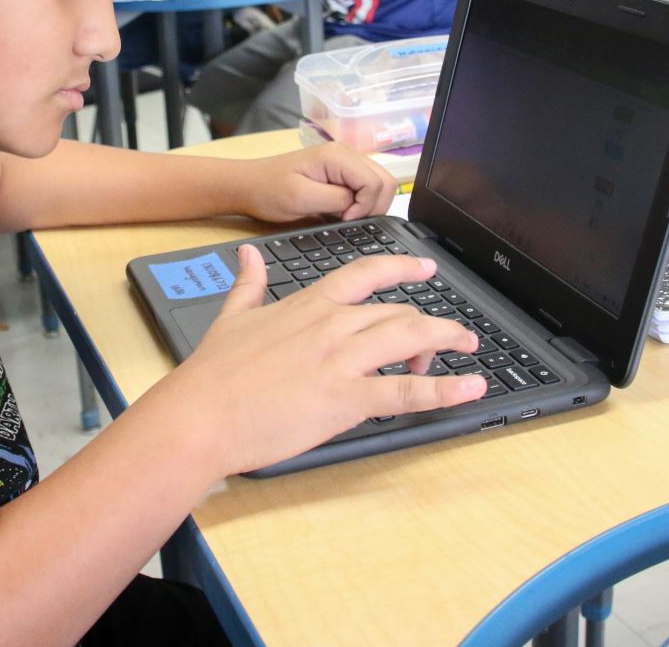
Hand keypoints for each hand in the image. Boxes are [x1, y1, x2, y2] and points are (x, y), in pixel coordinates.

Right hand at [155, 249, 486, 476]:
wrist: (199, 415)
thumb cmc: (212, 374)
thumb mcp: (231, 317)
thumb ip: (248, 284)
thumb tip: (248, 254)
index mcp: (307, 305)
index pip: (364, 274)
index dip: (400, 267)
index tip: (424, 268)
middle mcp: (332, 326)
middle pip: (398, 311)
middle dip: (433, 321)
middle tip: (453, 333)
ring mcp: (341, 360)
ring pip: (410, 338)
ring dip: (446, 341)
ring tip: (469, 350)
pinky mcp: (346, 399)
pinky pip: (406, 392)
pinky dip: (444, 391)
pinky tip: (469, 389)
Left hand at [235, 143, 398, 222]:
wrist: (249, 186)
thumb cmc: (269, 191)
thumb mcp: (301, 198)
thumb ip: (336, 199)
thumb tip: (359, 206)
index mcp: (338, 156)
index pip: (376, 182)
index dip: (366, 206)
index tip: (343, 219)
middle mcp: (347, 154)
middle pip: (385, 182)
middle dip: (373, 206)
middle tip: (346, 220)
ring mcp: (345, 163)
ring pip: (378, 186)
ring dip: (368, 206)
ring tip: (342, 216)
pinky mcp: (341, 174)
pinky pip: (365, 189)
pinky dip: (360, 204)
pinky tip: (340, 212)